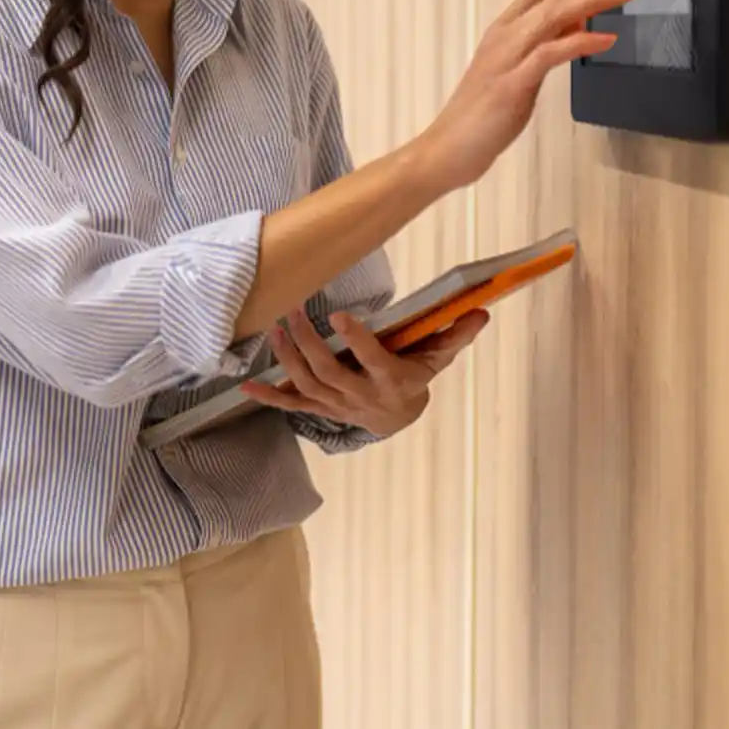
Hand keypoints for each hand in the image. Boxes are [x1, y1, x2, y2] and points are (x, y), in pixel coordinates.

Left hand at [239, 307, 489, 438]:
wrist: (398, 417)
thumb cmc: (415, 375)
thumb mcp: (438, 356)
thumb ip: (455, 334)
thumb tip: (481, 311)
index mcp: (390, 381)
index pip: (372, 361)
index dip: (356, 342)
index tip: (340, 316)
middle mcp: (360, 396)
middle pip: (330, 373)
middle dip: (309, 344)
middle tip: (293, 311)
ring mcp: (337, 405)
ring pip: (308, 385)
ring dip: (288, 359)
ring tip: (276, 328)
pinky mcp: (320, 408)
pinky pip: (291, 405)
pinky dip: (268, 396)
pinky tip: (246, 385)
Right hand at [417, 0, 644, 191]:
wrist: (448, 148)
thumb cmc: (481, 113)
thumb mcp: (519, 69)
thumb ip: (545, 43)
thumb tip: (579, 21)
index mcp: (505, 28)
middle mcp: (505, 35)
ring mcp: (507, 58)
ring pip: (553, 13)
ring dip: (594, 0)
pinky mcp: (512, 85)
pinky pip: (550, 54)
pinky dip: (580, 42)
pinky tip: (606, 39)